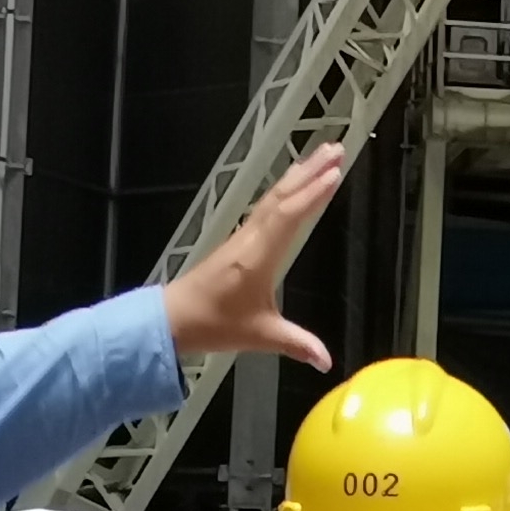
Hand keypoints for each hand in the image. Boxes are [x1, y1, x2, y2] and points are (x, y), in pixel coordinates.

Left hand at [155, 142, 346, 366]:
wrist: (173, 319)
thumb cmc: (214, 324)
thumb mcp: (260, 336)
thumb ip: (296, 345)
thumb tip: (328, 362)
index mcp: (257, 257)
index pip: (288, 217)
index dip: (312, 195)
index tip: (335, 174)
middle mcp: (251, 239)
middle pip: (282, 197)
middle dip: (310, 171)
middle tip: (336, 148)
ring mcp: (243, 237)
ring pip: (273, 198)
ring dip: (298, 175)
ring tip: (322, 155)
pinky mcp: (238, 241)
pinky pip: (266, 207)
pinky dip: (284, 191)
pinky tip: (293, 186)